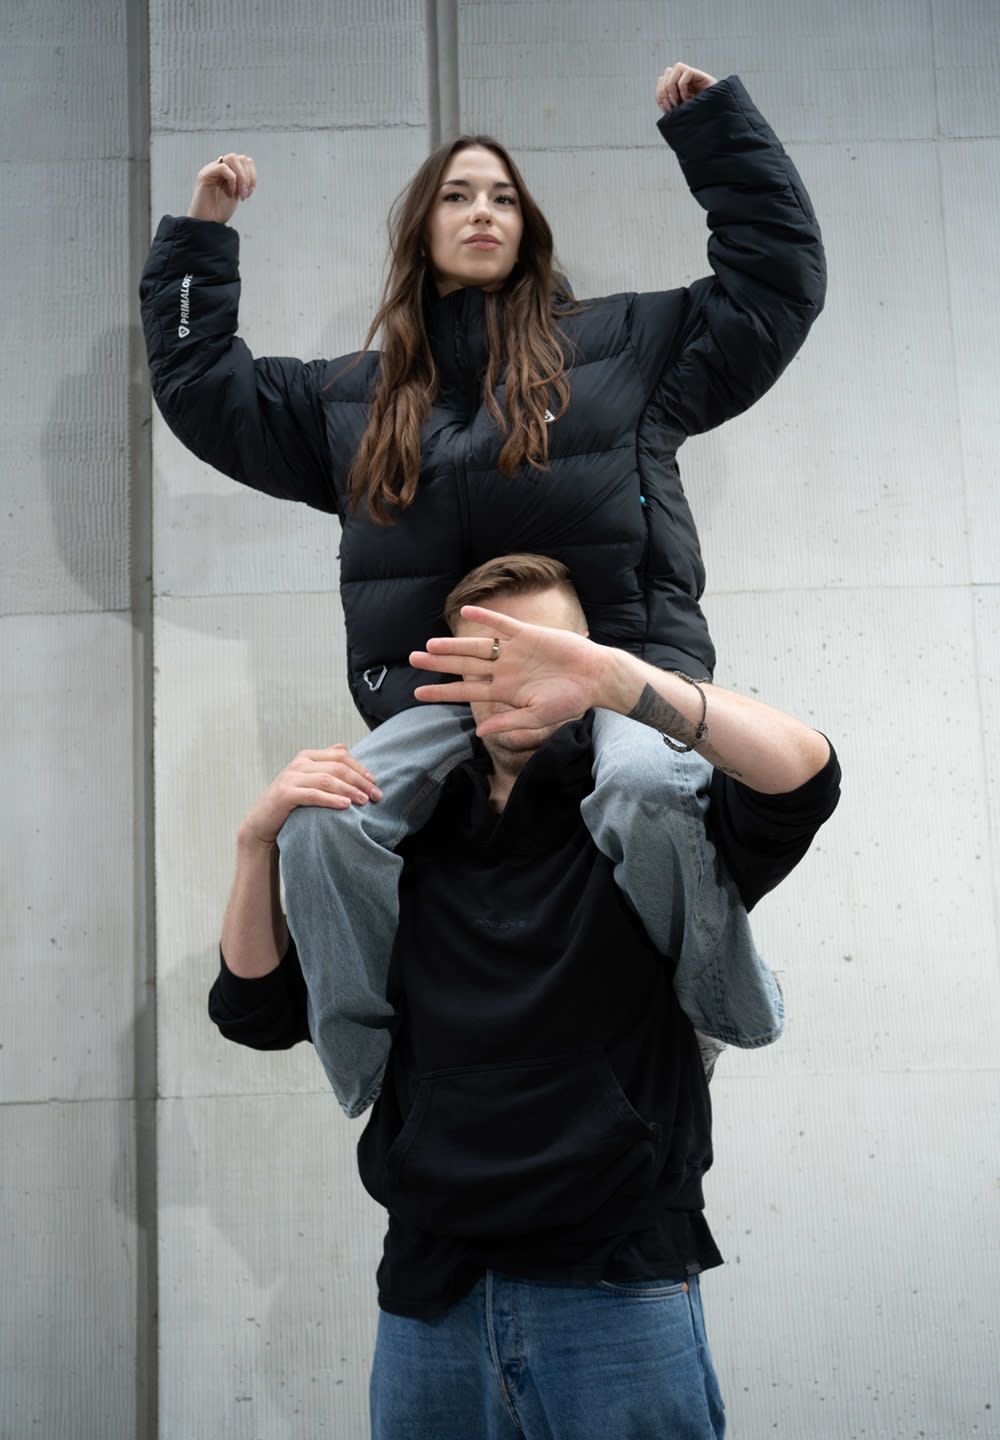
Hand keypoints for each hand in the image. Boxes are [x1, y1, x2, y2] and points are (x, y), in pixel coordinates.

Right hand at [187, 152, 256, 223]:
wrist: (207, 224)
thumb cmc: (220, 212)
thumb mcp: (236, 194)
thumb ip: (242, 182)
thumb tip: (250, 173)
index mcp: (227, 172)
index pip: (244, 161)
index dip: (252, 175)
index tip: (250, 192)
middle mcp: (218, 168)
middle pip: (240, 158)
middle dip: (248, 176)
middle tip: (246, 194)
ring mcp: (211, 170)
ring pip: (233, 158)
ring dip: (242, 177)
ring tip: (240, 193)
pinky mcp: (204, 175)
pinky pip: (223, 167)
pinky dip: (232, 179)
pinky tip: (231, 192)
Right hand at [239, 746, 380, 846]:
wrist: (262, 822)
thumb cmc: (291, 802)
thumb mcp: (308, 780)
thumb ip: (325, 763)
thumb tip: (345, 747)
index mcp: (307, 756)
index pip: (341, 755)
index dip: (361, 767)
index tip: (375, 782)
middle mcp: (299, 764)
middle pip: (337, 767)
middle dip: (360, 781)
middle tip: (376, 795)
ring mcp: (290, 778)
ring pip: (327, 779)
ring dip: (349, 790)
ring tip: (364, 801)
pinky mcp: (285, 794)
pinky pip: (313, 795)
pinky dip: (332, 799)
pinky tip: (346, 805)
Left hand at [410, 606, 611, 736]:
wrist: (595, 677)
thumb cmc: (570, 701)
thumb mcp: (537, 717)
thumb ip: (508, 723)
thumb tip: (479, 733)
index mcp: (504, 691)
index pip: (466, 691)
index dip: (442, 692)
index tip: (418, 694)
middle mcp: (504, 670)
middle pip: (464, 666)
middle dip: (439, 663)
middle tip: (413, 659)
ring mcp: (514, 651)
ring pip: (477, 646)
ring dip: (454, 645)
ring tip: (430, 644)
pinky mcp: (527, 634)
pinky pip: (502, 624)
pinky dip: (485, 617)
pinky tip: (467, 611)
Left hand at [656, 62, 716, 112]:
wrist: (713, 118)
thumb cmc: (695, 117)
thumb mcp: (677, 111)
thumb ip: (667, 102)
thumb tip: (660, 94)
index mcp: (676, 85)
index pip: (660, 81)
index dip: (659, 95)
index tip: (668, 110)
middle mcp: (682, 77)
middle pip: (664, 75)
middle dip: (664, 93)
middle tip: (674, 107)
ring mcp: (690, 75)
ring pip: (670, 71)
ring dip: (671, 89)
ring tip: (679, 102)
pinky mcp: (698, 74)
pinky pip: (684, 73)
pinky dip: (683, 88)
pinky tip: (688, 99)